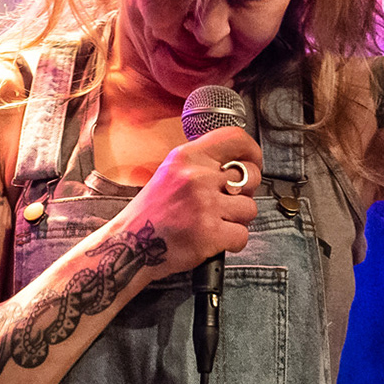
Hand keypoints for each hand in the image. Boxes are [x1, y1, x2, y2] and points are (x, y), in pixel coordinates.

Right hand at [117, 127, 262, 273]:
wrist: (130, 245)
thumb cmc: (152, 213)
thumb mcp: (171, 173)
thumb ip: (203, 165)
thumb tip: (239, 164)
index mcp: (187, 157)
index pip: (234, 138)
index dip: (252, 151)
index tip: (253, 162)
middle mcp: (197, 177)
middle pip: (251, 175)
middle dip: (245, 192)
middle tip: (226, 203)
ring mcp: (205, 205)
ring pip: (250, 208)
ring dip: (237, 220)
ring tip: (214, 223)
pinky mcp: (211, 233)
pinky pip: (243, 235)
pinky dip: (232, 242)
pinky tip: (214, 240)